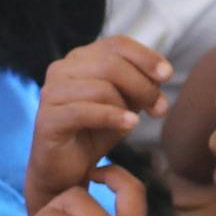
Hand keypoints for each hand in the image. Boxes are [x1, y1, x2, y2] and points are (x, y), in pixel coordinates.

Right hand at [26, 38, 168, 210]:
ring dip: (128, 104)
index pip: (117, 44)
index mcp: (80, 59)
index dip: (146, 57)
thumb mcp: (123, 106)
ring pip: (100, 87)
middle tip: (159, 107)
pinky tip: (130, 125)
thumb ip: (139, 87)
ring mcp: (51, 93)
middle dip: (142, 85)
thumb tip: (161, 76)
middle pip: (111, 64)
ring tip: (139, 122)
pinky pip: (85, 112)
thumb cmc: (94, 134)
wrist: (65, 171)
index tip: (167, 74)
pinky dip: (113, 117)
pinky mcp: (47, 119)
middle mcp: (62, 69)